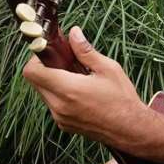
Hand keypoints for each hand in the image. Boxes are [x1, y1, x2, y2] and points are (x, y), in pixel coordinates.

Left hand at [22, 27, 143, 147]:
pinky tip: (80, 93)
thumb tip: (74, 33)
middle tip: (65, 63)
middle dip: (46, 68)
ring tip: (76, 78)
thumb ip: (85, 51)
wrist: (131, 130)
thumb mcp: (108, 69)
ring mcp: (60, 117)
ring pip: (43, 93)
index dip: (37, 59)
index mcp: (68, 89)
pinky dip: (60, 95)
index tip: (52, 53)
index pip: (32, 71)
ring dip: (53, 82)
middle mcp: (59, 105)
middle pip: (35, 81)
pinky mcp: (64, 124)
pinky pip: (53, 105)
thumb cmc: (122, 100)